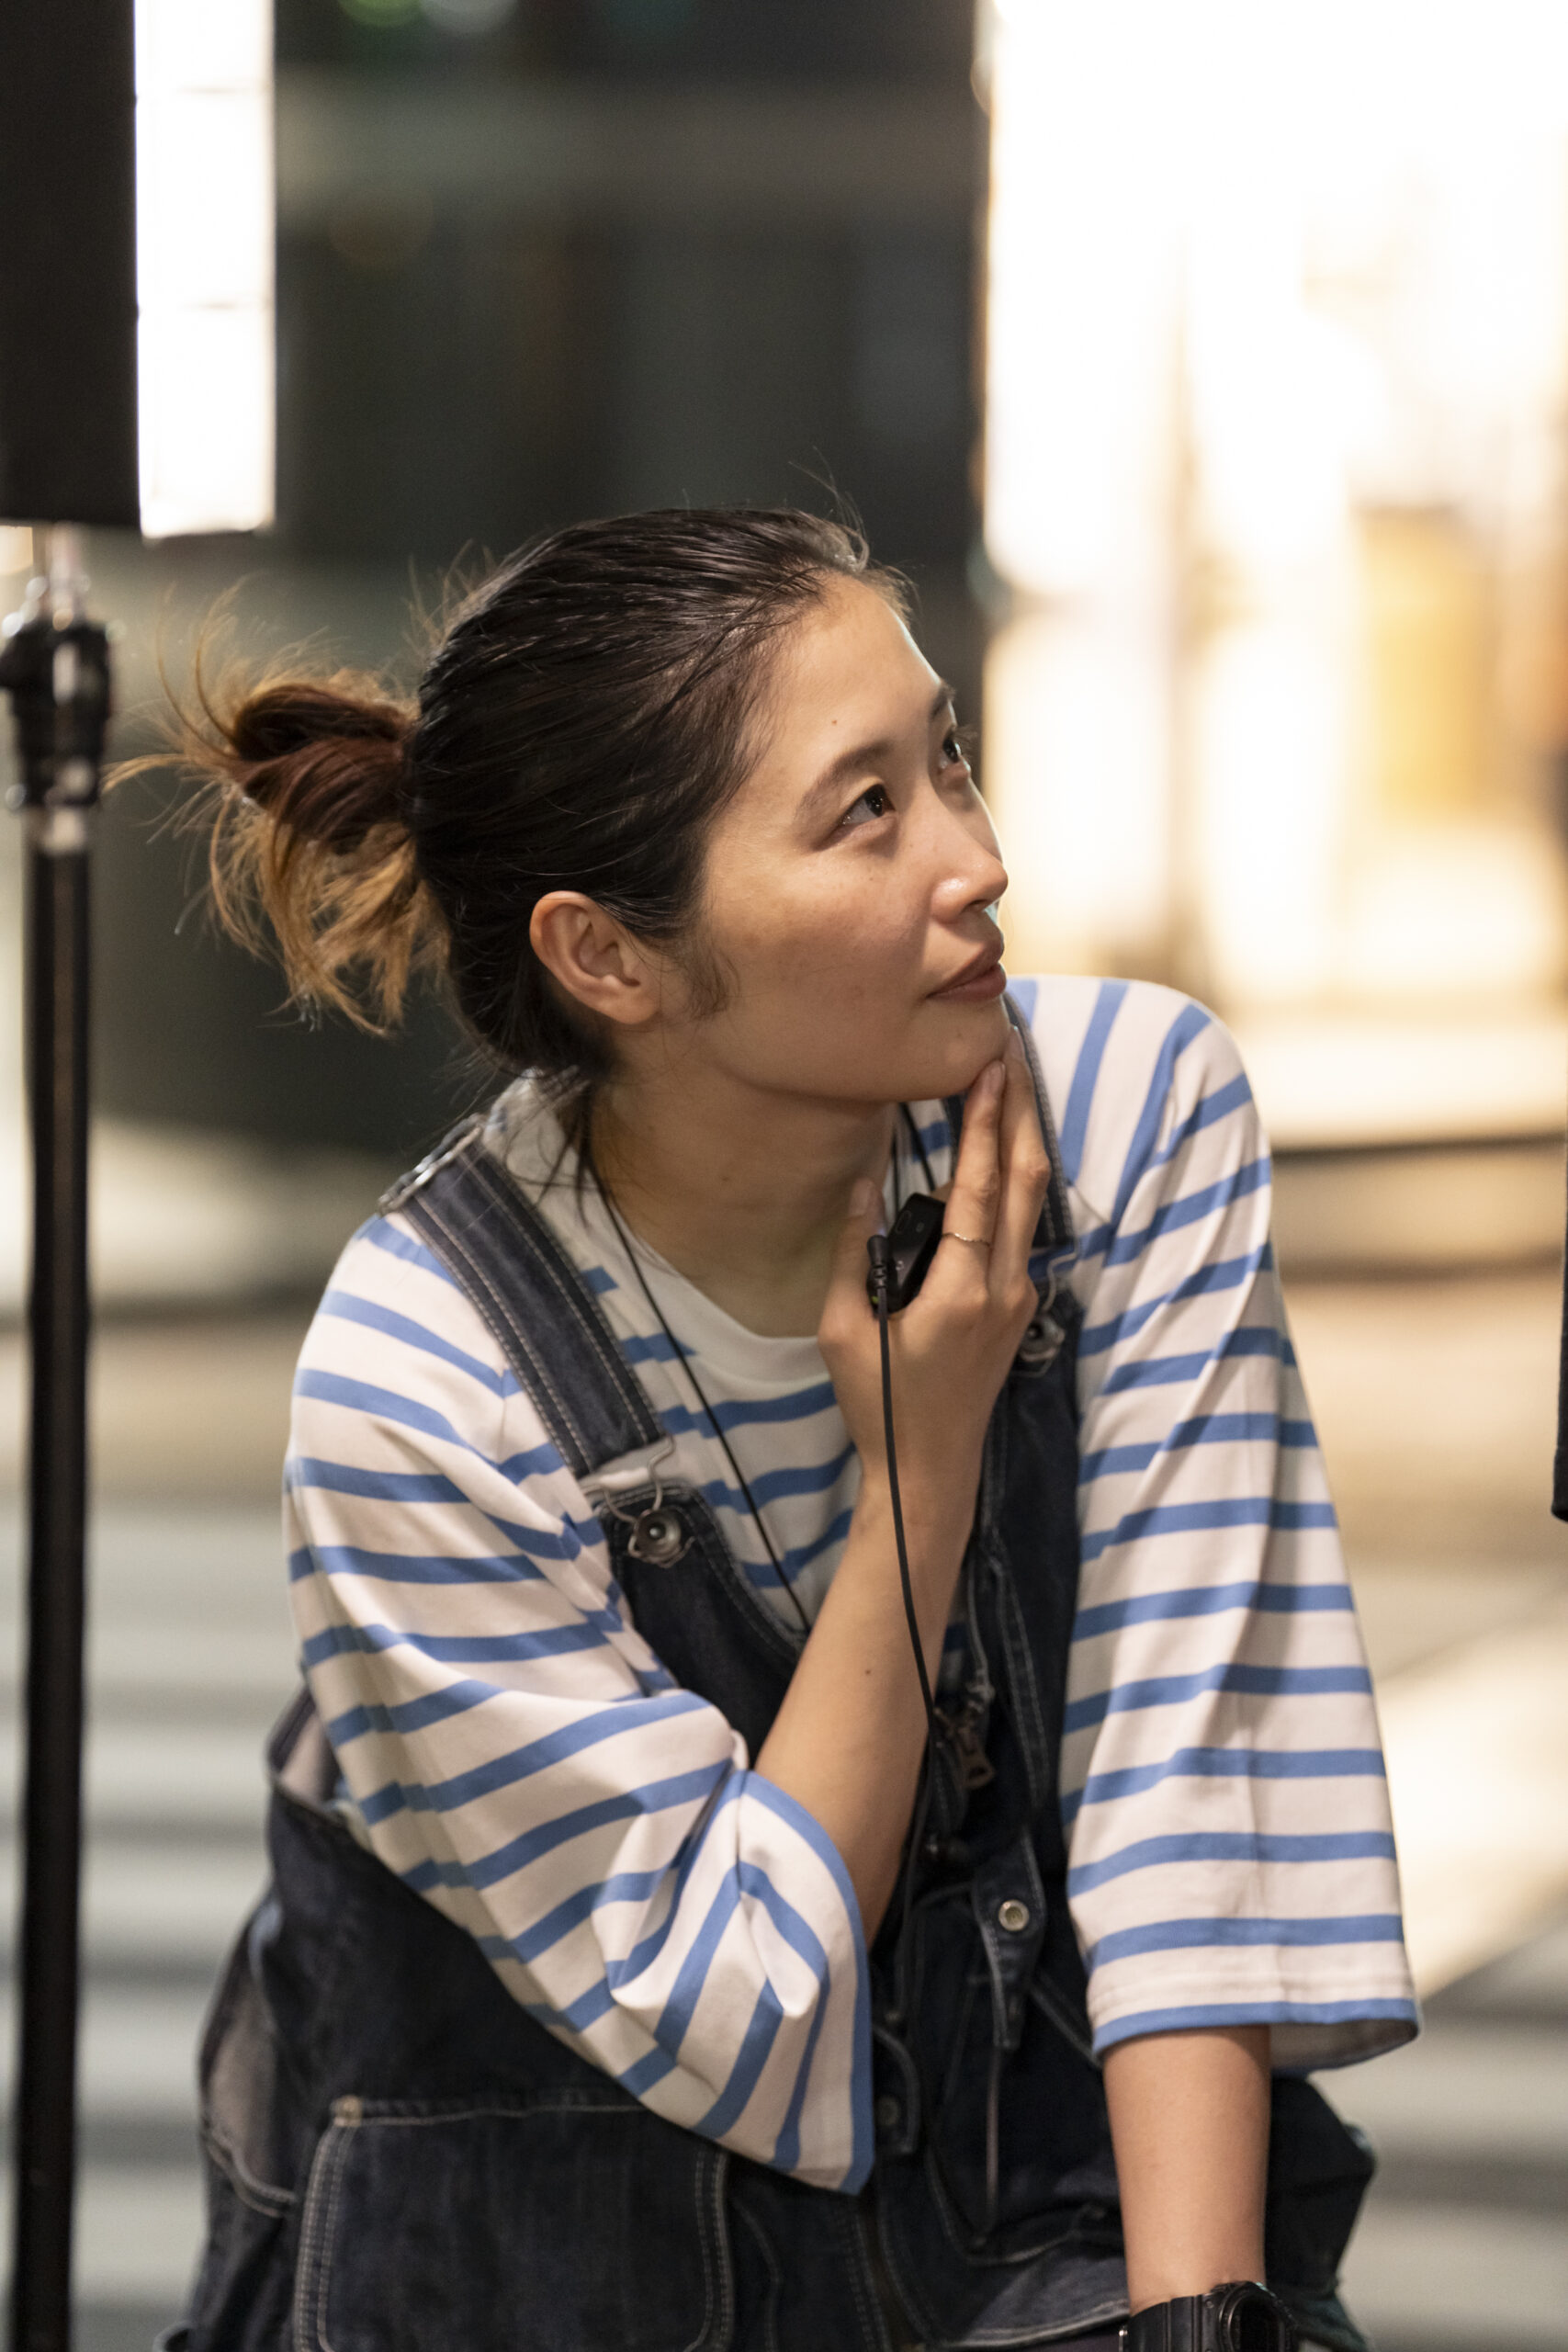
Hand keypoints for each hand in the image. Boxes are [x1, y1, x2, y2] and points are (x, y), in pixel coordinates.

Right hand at [818, 1027, 1049, 1520]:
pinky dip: (1014, 1179)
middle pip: (1025, 1180)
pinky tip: (1002, 1150)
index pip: (978, 1188)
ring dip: (1022, 1139)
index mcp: (960, 1292)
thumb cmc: (880, 1405)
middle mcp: (1003, 1287)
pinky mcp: (1019, 1305)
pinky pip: (1019, 1227)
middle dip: (1020, 1111)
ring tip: (1011, 1086)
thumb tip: (864, 1182)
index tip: (988, 1069)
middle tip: (1012, 1053)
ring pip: (1030, 1201)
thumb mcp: (844, 1330)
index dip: (984, 1124)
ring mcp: (1019, 1296)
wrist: (930, 1471)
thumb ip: (853, 1253)